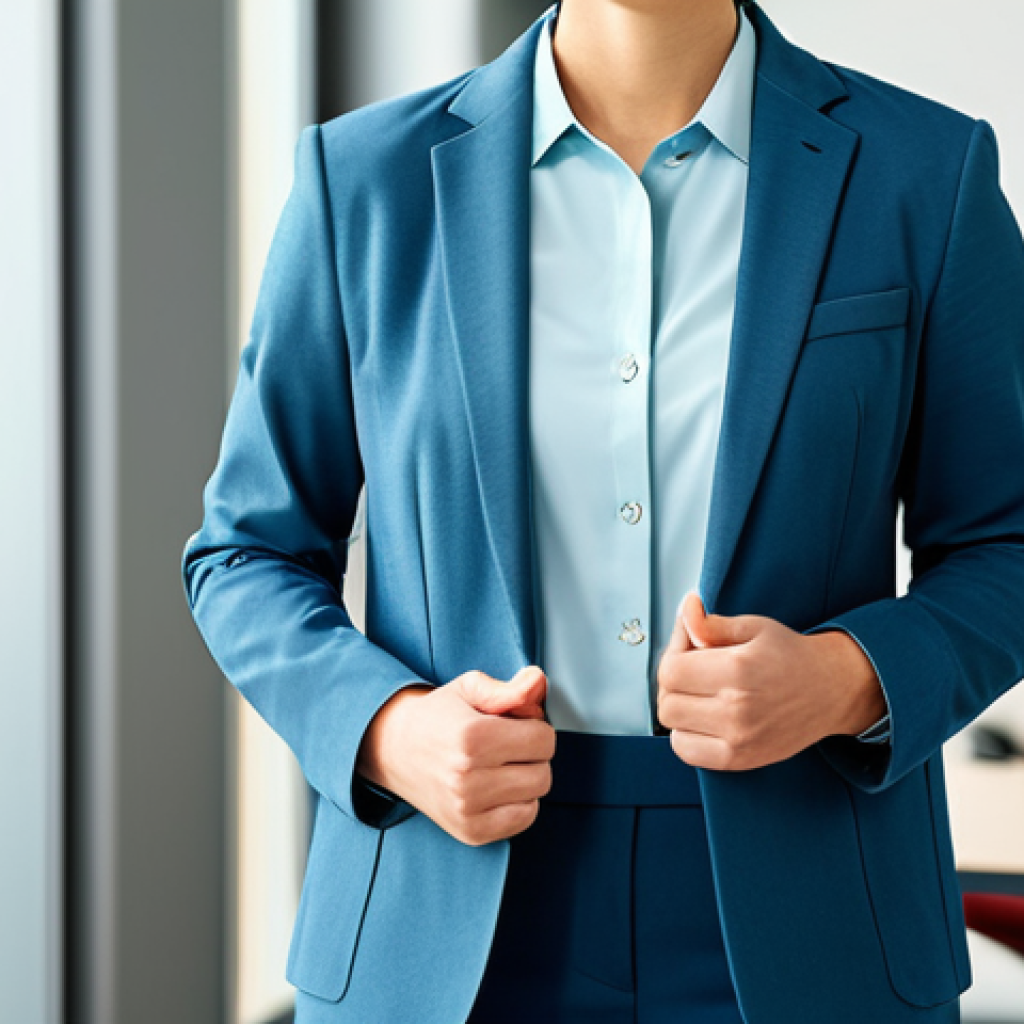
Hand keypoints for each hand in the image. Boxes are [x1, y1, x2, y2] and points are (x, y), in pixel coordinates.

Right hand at [355, 667, 555, 845]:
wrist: (395, 749)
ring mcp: (467, 809)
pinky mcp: (469, 831)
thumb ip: (510, 687)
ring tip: (500, 765)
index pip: (543, 739)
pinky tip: (499, 787)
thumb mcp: (469, 687)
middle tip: (507, 745)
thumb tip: (538, 682)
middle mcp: (467, 777)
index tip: (515, 724)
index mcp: (471, 737)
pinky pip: (523, 819)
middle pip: (542, 772)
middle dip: (532, 754)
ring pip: (535, 796)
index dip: (535, 726)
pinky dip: (520, 803)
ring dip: (526, 779)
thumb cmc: (439, 715)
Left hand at [656, 593, 885, 771]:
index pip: (670, 670)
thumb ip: (710, 623)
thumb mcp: (754, 627)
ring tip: (698, 694)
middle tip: (691, 670)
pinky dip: (686, 736)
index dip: (672, 654)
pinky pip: (688, 752)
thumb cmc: (792, 656)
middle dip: (672, 682)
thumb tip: (685, 611)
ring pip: (673, 728)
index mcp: (738, 669)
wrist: (833, 690)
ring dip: (678, 710)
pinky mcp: (741, 759)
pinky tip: (702, 718)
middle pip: (667, 702)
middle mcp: (736, 708)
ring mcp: (739, 739)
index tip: (686, 648)